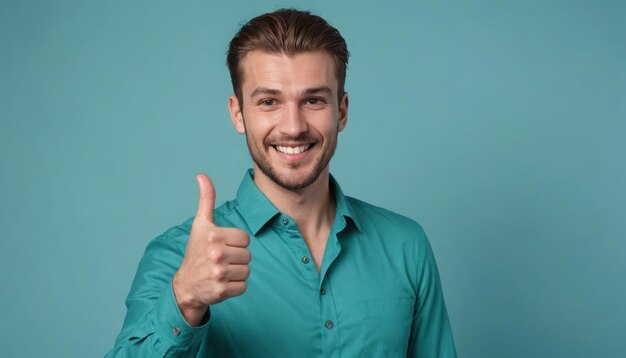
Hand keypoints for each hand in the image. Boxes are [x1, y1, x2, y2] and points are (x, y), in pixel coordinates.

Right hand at [173, 174, 250, 325]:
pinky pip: (244, 286)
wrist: (186, 285)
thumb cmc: (196, 251)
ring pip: (247, 270)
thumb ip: (206, 199)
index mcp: (214, 235)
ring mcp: (219, 273)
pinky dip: (236, 287)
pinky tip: (222, 283)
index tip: (222, 246)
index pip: (245, 238)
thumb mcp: (200, 224)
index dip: (236, 243)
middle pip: (247, 255)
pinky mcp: (222, 290)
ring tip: (221, 271)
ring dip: (237, 272)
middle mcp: (216, 254)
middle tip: (220, 260)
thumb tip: (202, 175)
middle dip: (237, 258)